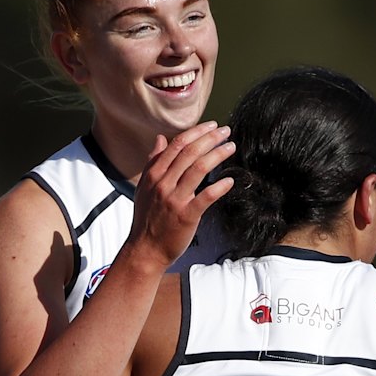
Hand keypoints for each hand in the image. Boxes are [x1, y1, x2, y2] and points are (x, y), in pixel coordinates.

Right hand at [130, 121, 234, 268]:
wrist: (145, 249)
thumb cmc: (147, 219)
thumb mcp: (144, 187)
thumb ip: (153, 162)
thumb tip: (160, 138)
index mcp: (154, 174)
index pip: (177, 145)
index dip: (196, 132)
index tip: (211, 126)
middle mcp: (163, 184)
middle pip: (190, 152)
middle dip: (210, 138)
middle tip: (226, 132)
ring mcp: (175, 199)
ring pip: (199, 169)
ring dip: (218, 154)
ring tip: (230, 147)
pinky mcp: (186, 215)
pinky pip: (206, 197)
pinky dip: (219, 187)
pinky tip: (229, 180)